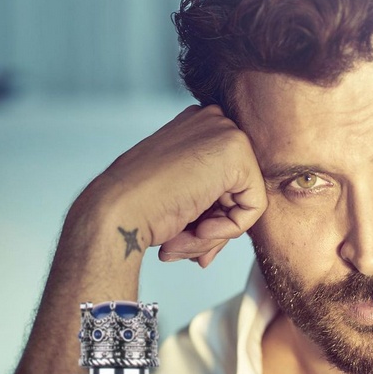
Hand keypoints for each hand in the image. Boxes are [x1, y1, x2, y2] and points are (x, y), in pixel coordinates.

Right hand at [88, 105, 266, 267]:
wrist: (118, 212)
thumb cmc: (138, 210)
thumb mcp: (180, 198)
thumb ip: (208, 203)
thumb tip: (224, 224)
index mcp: (197, 129)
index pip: (226, 185)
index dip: (209, 221)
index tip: (185, 241)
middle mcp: (213, 122)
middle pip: (238, 193)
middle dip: (214, 231)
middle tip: (184, 250)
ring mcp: (225, 131)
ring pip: (245, 203)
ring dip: (214, 235)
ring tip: (181, 243)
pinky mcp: (237, 152)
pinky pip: (254, 207)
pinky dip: (229, 230)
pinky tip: (198, 230)